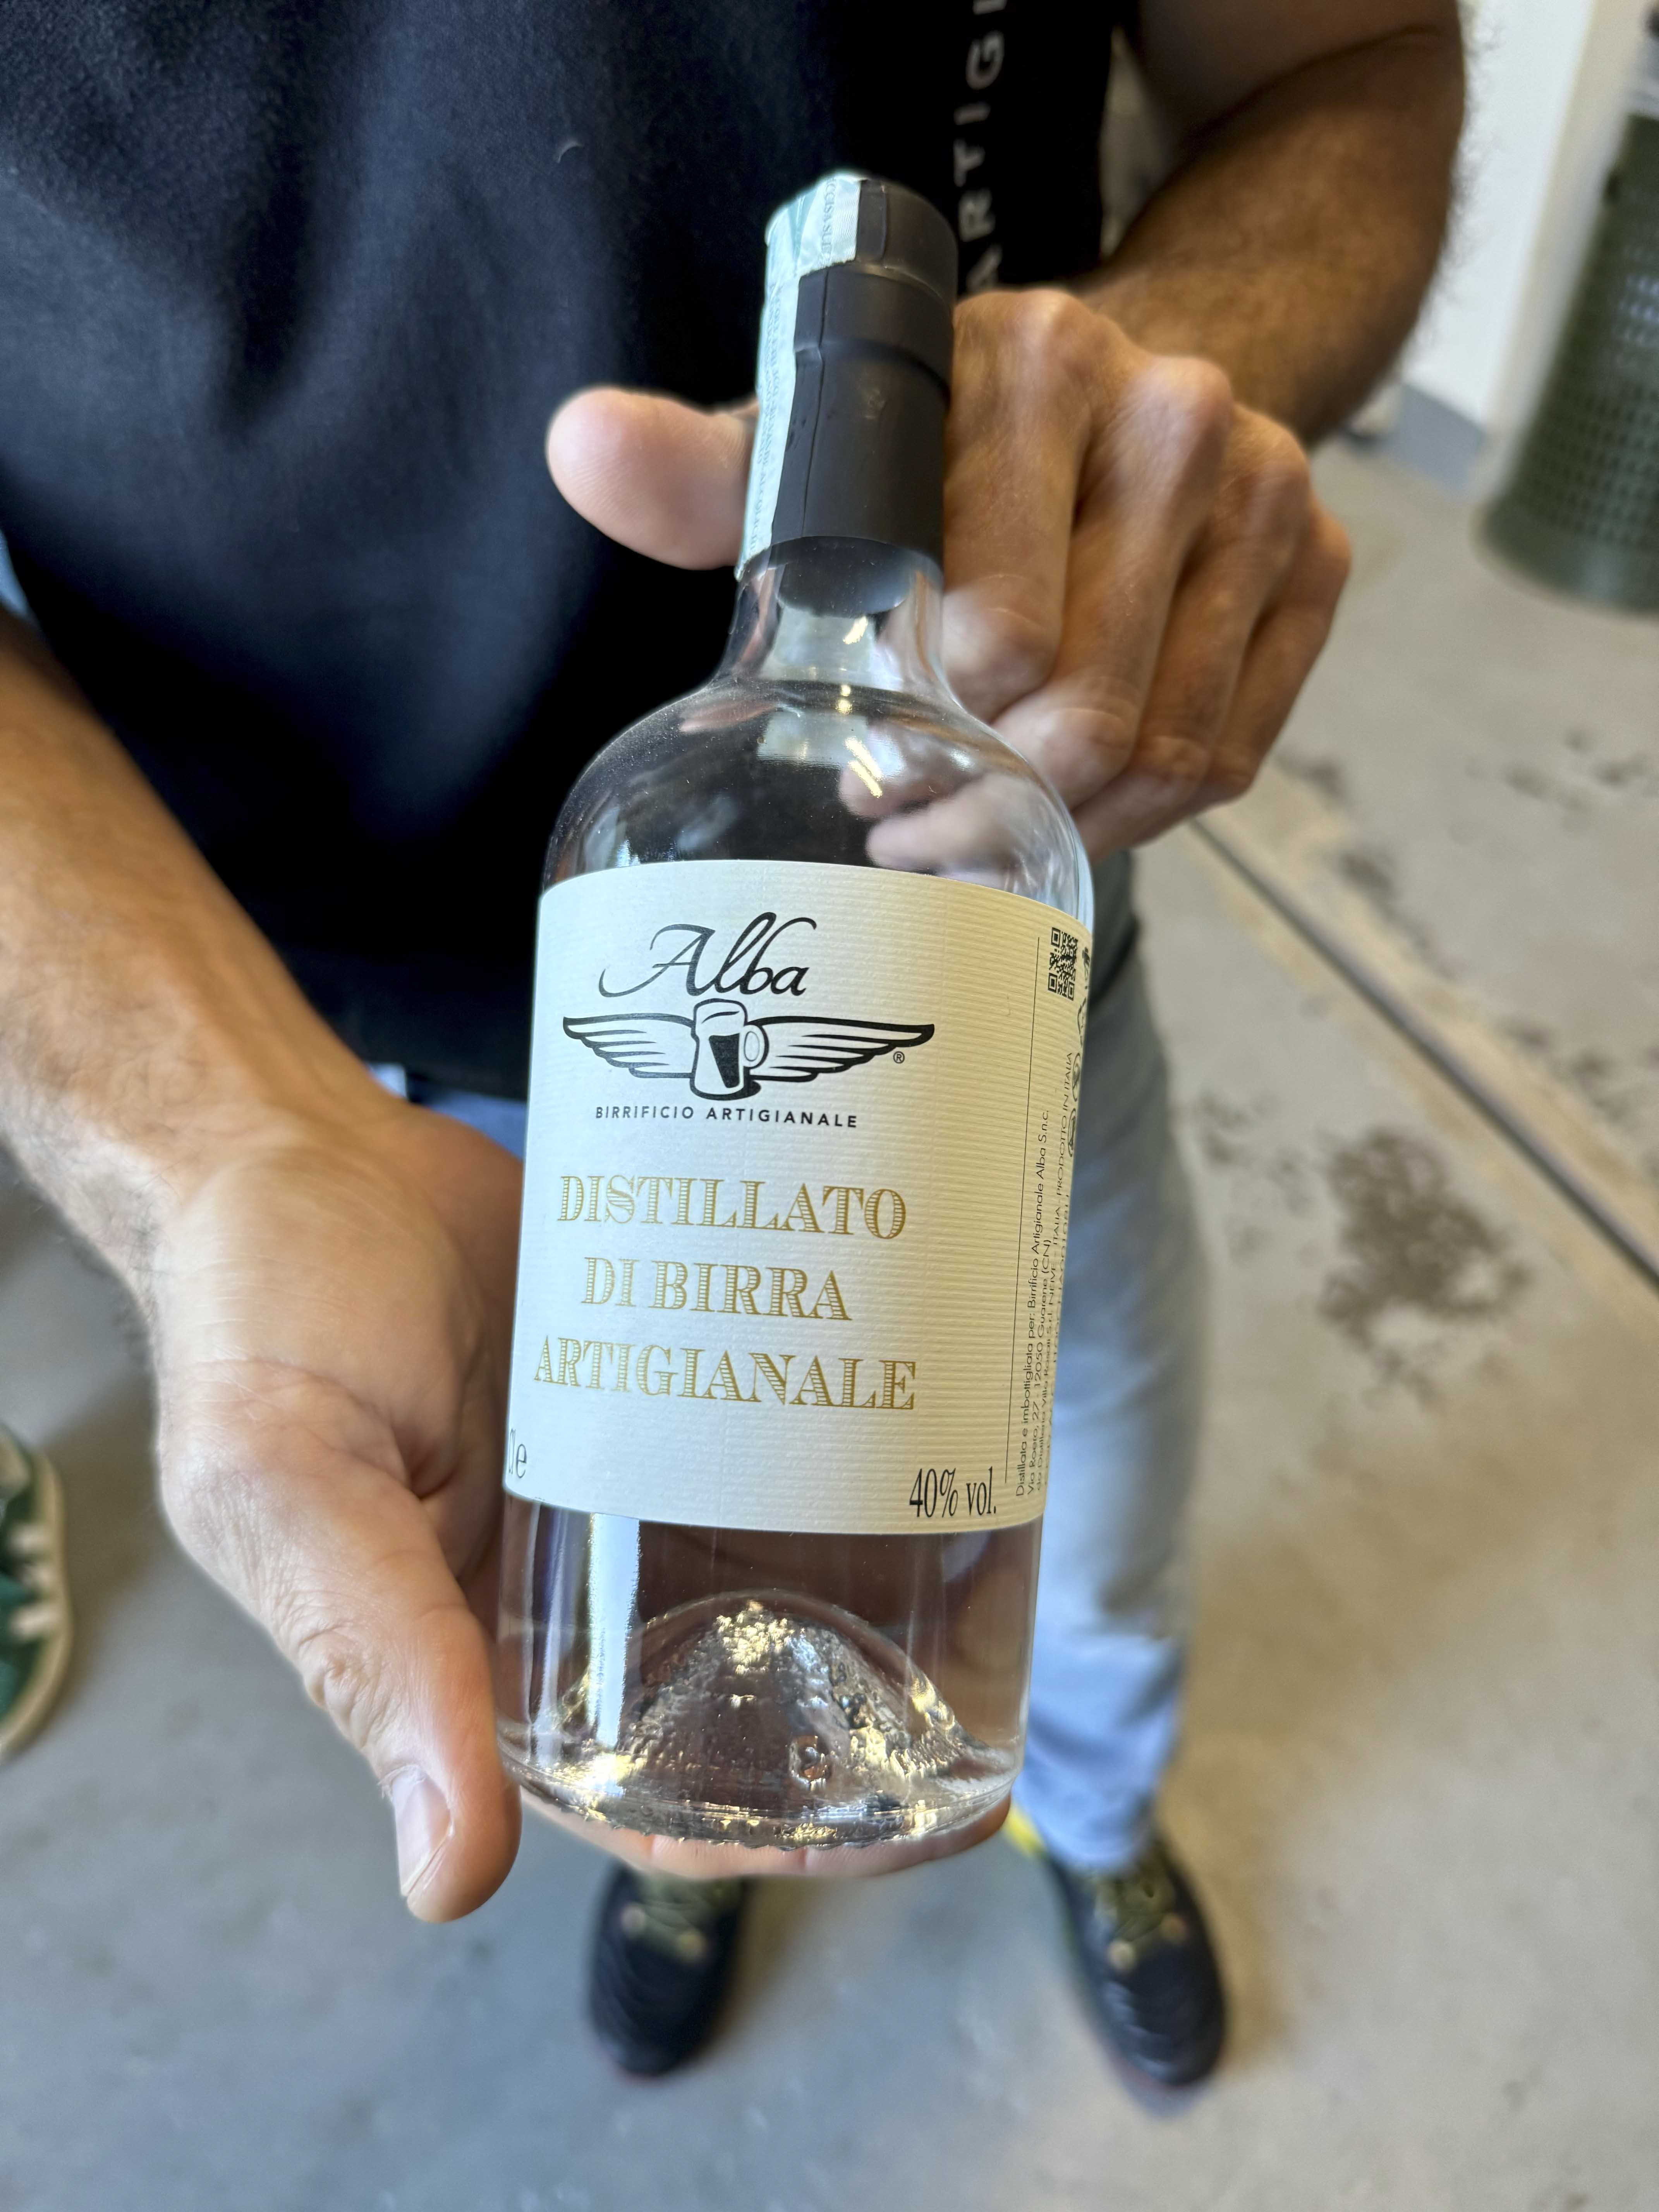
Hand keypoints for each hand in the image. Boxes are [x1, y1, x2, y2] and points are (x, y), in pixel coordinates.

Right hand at [150, 1087, 994, 1897]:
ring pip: (765, 1570)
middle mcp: (559, 1586)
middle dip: (844, 1718)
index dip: (747, 1830)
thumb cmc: (265, 1314)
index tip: (870, 1830)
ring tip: (988, 1576)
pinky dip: (849, 1459)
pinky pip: (769, 1440)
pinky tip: (936, 1446)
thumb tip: (450, 1879)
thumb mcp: (293, 1490)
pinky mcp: (668, 1373)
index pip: (625, 1792)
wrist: (299, 1145)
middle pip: (722, 1692)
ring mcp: (625, 1477)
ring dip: (873, 1592)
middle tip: (961, 1704)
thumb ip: (374, 1662)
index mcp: (464, 1657)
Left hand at [545, 288, 1349, 856]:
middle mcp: (1177, 414)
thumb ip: (709, 471)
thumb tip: (580, 446)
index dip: (929, 726)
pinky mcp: (1322, 568)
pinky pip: (1229, 757)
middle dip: (989, 792)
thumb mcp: (819, 451)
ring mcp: (1267, 491)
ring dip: (1062, 821)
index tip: (874, 762)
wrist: (1109, 400)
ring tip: (986, 820)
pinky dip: (1143, 815)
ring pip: (1165, 750)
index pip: (997, 625)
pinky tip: (1074, 803)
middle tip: (917, 818)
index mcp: (1040, 366)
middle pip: (1087, 704)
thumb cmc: (939, 453)